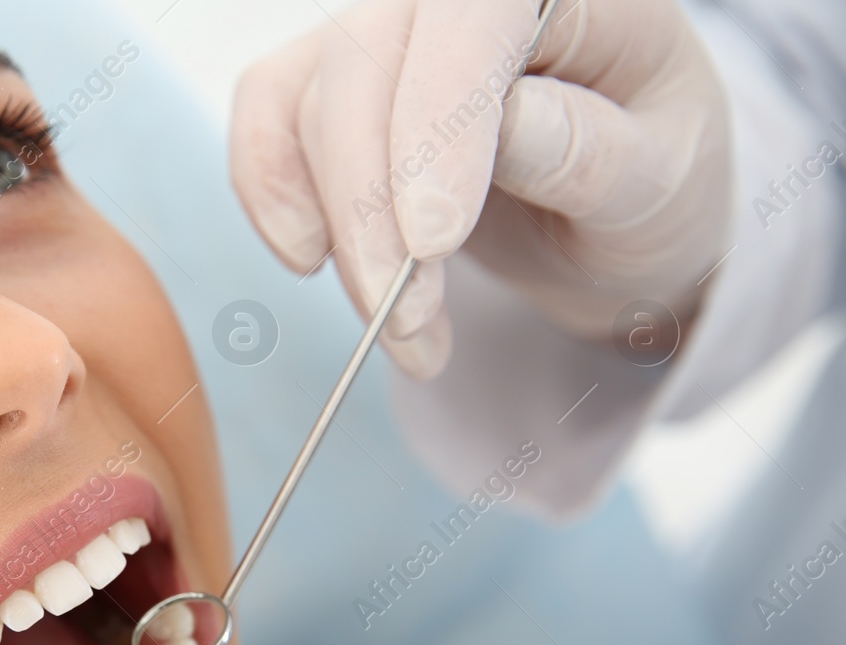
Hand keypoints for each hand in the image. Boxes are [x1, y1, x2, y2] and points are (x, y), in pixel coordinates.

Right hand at [230, 0, 733, 378]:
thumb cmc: (650, 179)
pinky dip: (271, 196)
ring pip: (307, 103)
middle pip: (365, 64)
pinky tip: (310, 259)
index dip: (438, 122)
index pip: (473, 16)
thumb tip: (512, 126)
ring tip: (405, 330)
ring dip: (338, 233)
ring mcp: (386, 35)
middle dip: (370, 208)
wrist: (610, 211)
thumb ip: (592, 151)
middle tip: (408, 321)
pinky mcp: (332, 88)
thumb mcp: (662, 180)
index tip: (431, 241)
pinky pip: (267, 117)